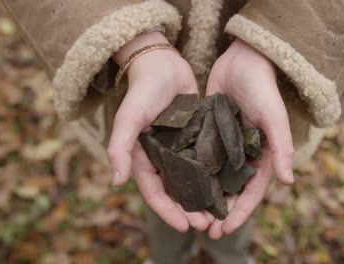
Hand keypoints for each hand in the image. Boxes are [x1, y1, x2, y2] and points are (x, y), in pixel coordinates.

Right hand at [108, 32, 212, 231]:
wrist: (163, 64)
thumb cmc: (143, 90)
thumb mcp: (129, 118)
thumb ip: (119, 148)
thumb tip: (116, 182)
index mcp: (143, 157)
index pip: (154, 191)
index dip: (168, 211)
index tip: (184, 226)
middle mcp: (161, 157)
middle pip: (175, 191)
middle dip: (189, 209)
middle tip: (207, 224)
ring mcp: (179, 148)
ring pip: (191, 180)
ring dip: (203, 197)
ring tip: (219, 212)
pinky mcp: (195, 137)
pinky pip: (204, 161)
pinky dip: (213, 175)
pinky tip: (228, 185)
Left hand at [205, 39, 294, 238]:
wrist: (243, 60)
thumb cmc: (263, 88)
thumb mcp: (274, 119)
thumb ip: (283, 149)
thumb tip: (289, 183)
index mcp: (261, 156)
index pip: (252, 192)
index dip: (240, 213)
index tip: (224, 230)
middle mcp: (243, 155)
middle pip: (231, 191)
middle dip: (220, 212)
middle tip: (204, 230)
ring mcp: (225, 146)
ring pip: (214, 178)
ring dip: (204, 197)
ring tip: (189, 214)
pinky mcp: (209, 133)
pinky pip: (200, 158)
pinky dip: (193, 173)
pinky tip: (178, 185)